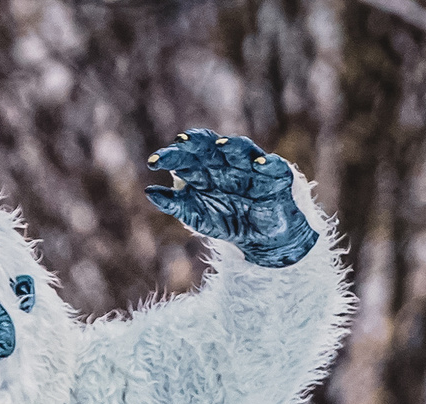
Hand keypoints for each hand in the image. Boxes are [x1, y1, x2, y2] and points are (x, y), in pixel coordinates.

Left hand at [144, 130, 317, 268]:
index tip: (153, 162)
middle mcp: (227, 164)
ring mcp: (251, 168)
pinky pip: (274, 167)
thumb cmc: (227, 220)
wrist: (260, 239)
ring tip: (221, 146)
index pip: (186, 155)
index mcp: (206, 170)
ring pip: (242, 150)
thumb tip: (149, 192)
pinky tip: (259, 166)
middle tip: (182, 142)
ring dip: (233, 146)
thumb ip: (174, 204)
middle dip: (197, 142)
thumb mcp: (196, 216)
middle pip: (211, 146)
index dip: (171, 155)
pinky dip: (268, 165)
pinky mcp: (277, 178)